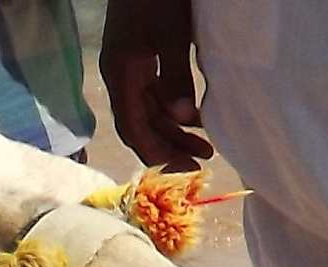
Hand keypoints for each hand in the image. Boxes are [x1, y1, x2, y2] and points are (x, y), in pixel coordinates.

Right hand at [98, 0, 212, 169]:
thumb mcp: (170, 35)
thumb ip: (175, 76)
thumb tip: (183, 117)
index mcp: (121, 76)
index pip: (134, 129)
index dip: (156, 153)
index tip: (183, 170)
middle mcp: (121, 76)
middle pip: (142, 123)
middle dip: (170, 145)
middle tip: (201, 162)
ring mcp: (130, 66)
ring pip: (150, 110)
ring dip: (175, 129)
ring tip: (206, 145)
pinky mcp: (141, 55)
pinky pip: (155, 93)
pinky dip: (174, 108)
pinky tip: (196, 115)